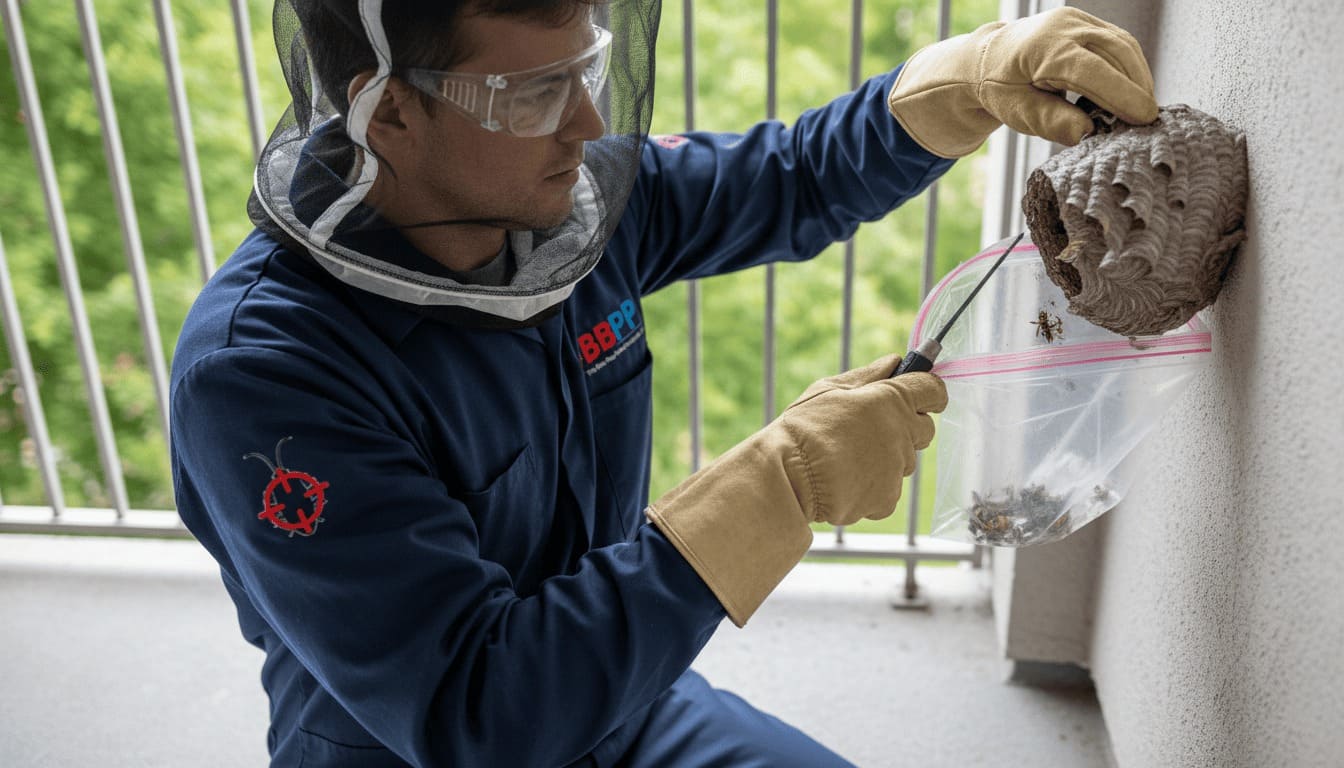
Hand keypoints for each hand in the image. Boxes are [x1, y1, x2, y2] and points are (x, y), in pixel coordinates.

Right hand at [645, 353, 947, 624]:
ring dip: (885, 459)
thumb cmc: (802, 428)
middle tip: (869, 430)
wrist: (787, 477)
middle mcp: (901, 433)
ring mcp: (896, 469)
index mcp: (891, 399)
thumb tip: (894, 362)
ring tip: (847, 459)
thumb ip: (867, 375)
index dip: (925, 391)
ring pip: (903, 462)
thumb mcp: (828, 389)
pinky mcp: (887, 499)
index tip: (916, 394)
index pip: (933, 390)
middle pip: (924, 429)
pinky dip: (872, 488)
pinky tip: (845, 481)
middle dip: (905, 427)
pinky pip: (888, 491)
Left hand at [887, 6, 1157, 157]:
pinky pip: (1119, 43)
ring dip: (1138, 77)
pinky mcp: (1088, 22)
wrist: (989, 58)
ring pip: (1123, 45)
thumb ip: (1050, 122)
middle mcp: (1064, 26)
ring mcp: (1078, 20)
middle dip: (1136, 87)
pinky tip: (1130, 91)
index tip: (1144, 117)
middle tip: (1147, 121)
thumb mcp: (1017, 112)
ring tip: (1141, 109)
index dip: (1121, 94)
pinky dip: (1129, 68)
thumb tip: (1084, 132)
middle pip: (1115, 53)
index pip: (1090, 71)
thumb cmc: (1003, 89)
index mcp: (1043, 49)